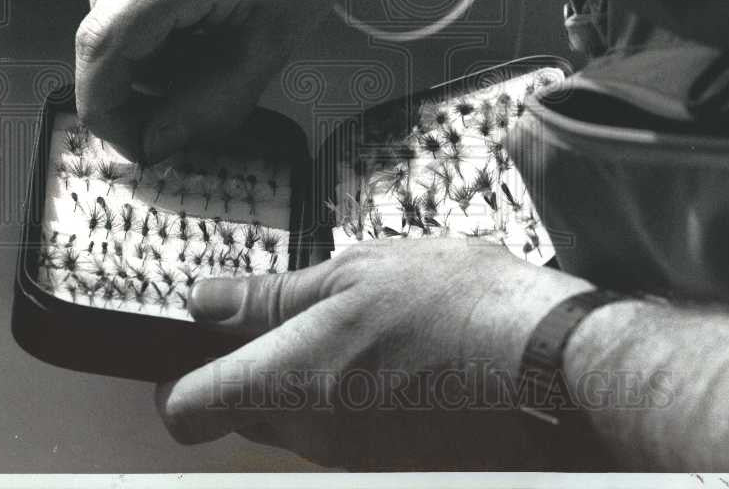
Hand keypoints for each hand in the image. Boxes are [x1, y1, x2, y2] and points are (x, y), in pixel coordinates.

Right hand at [71, 0, 360, 161]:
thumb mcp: (279, 34)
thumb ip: (216, 99)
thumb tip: (157, 145)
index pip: (105, 47)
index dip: (111, 112)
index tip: (138, 143)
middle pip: (108, 41)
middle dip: (155, 72)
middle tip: (215, 56)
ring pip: (104, 15)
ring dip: (150, 37)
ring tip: (210, 10)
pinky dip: (141, 3)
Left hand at [155, 237, 596, 468]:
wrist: (546, 360)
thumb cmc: (452, 305)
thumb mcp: (353, 272)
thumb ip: (272, 295)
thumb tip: (208, 299)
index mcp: (284, 381)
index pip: (185, 408)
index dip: (183, 372)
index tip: (208, 333)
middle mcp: (309, 434)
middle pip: (243, 409)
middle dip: (256, 363)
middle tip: (303, 306)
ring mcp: (354, 453)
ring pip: (298, 415)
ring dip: (313, 371)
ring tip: (365, 318)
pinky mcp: (394, 456)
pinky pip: (347, 425)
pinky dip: (355, 388)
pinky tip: (398, 346)